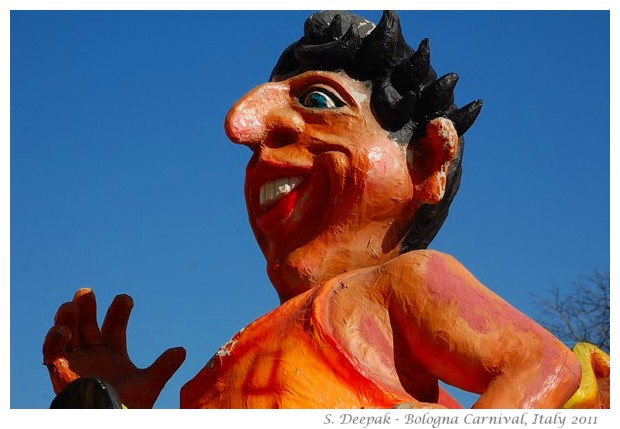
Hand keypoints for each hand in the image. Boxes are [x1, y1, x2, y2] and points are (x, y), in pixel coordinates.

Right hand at [43, 288, 185, 407]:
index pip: (114, 325)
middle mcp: (93, 353)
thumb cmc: (127, 407)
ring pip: (67, 333)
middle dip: (86, 307)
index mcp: (113, 353)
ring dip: (66, 317)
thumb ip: (163, 367)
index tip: (126, 298)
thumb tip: (182, 351)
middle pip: (87, 324)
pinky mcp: (60, 372)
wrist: (108, 421)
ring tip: (71, 305)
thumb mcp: (148, 385)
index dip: (119, 310)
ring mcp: (76, 361)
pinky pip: (51, 352)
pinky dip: (53, 339)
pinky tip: (62, 331)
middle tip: (87, 291)